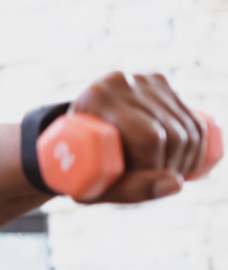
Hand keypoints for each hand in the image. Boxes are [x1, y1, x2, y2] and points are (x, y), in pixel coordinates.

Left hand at [74, 71, 206, 202]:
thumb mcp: (93, 185)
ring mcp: (142, 79)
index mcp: (96, 99)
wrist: (74, 132)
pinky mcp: (160, 82)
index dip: (154, 167)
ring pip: (188, 130)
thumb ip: (130, 190)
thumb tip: (176, 183)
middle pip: (171, 134)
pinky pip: (194, 121)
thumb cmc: (80, 165)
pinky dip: (196, 148)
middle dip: (170, 167)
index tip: (142, 181)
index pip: (148, 138)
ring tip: (163, 172)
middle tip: (152, 180)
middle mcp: (120, 82)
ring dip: (186, 161)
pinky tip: (183, 161)